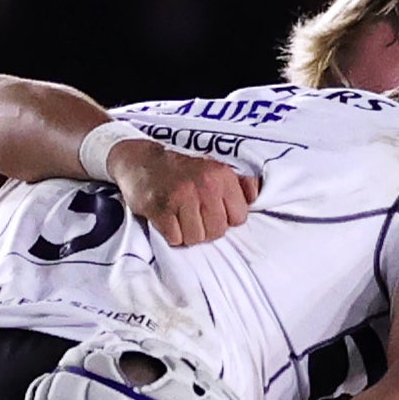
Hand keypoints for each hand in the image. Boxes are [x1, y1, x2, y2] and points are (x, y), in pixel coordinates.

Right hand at [108, 138, 259, 247]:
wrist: (140, 161)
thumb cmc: (182, 171)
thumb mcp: (214, 169)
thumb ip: (239, 183)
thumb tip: (258, 192)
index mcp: (222, 176)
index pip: (239, 218)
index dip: (225, 219)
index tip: (211, 210)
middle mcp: (204, 184)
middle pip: (217, 232)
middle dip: (205, 229)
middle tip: (191, 215)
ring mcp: (181, 196)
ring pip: (196, 238)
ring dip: (186, 234)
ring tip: (178, 217)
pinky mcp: (160, 208)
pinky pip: (175, 239)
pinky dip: (170, 235)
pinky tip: (166, 219)